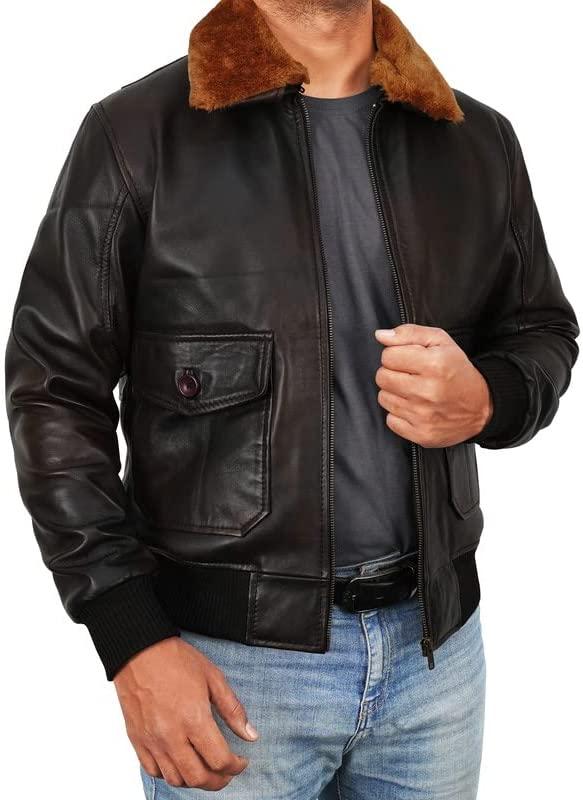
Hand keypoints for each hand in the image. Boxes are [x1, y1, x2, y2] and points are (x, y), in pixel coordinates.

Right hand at [113, 636, 257, 790]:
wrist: (139, 651)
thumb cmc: (175, 660)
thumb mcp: (213, 678)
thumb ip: (233, 709)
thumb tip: (250, 734)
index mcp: (194, 719)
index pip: (220, 760)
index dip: (236, 767)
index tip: (241, 761)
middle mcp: (172, 736)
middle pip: (199, 778)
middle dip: (219, 781)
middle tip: (227, 772)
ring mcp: (152, 741)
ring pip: (176, 780)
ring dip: (195, 780)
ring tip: (205, 768)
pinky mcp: (137, 740)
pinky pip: (153, 771)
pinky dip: (169, 774)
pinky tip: (180, 763)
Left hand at [374, 324, 492, 447]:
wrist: (482, 406)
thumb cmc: (458, 372)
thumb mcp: (441, 342)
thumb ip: (409, 333)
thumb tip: (381, 335)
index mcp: (434, 364)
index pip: (388, 356)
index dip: (396, 355)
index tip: (409, 360)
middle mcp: (428, 391)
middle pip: (382, 377)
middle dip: (393, 373)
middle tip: (411, 376)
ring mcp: (424, 415)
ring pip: (384, 398)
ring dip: (395, 393)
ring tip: (414, 392)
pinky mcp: (421, 434)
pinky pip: (390, 420)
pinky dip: (399, 414)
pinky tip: (415, 408)